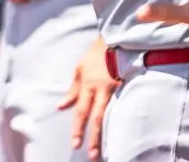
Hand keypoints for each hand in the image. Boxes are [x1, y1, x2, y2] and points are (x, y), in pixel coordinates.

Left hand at [59, 37, 117, 160]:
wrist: (116, 38)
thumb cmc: (96, 55)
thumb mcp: (80, 70)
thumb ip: (72, 90)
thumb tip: (61, 106)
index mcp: (87, 85)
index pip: (81, 111)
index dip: (78, 128)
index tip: (75, 144)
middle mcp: (100, 89)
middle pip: (95, 116)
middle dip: (93, 136)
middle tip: (91, 154)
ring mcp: (115, 87)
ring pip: (109, 113)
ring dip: (105, 132)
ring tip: (104, 150)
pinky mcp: (127, 85)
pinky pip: (123, 105)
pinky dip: (122, 118)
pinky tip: (124, 130)